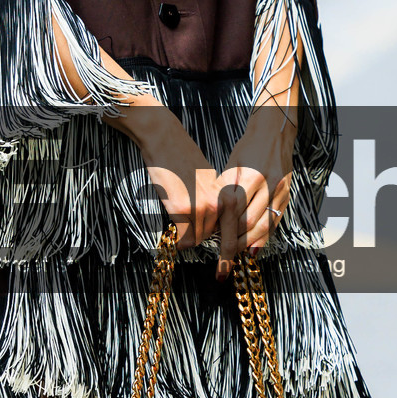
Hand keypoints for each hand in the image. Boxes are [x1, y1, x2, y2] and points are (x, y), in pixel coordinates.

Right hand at [123, 105, 218, 248]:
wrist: (166, 141)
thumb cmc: (183, 159)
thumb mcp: (209, 181)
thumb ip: (214, 202)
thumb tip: (212, 225)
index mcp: (227, 195)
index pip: (231, 228)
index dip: (228, 246)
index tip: (223, 256)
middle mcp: (218, 202)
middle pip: (212, 235)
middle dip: (201, 238)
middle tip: (191, 238)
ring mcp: (200, 207)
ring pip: (197, 238)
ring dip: (189, 238)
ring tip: (181, 231)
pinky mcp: (181, 209)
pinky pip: (183, 236)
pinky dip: (179, 239)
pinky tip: (176, 234)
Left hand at [214, 109, 294, 277]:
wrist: (275, 133)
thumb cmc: (248, 148)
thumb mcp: (231, 166)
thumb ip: (224, 192)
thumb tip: (214, 221)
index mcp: (249, 174)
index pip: (233, 211)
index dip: (224, 233)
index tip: (216, 249)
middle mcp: (267, 183)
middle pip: (248, 222)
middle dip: (234, 243)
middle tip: (224, 257)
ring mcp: (279, 190)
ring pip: (263, 225)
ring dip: (248, 243)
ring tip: (235, 254)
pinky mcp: (287, 195)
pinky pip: (275, 222)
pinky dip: (263, 237)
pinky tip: (253, 248)